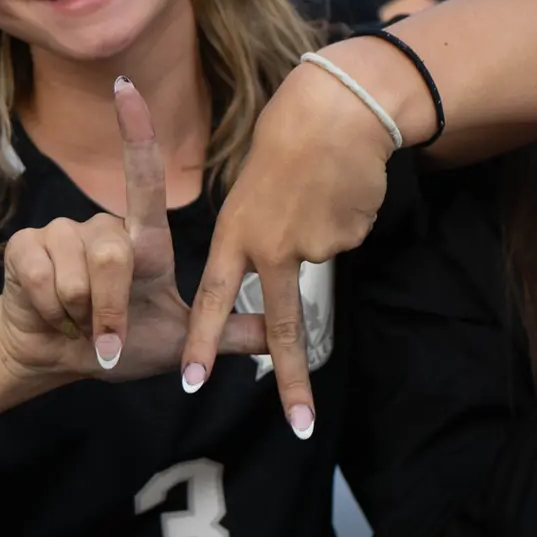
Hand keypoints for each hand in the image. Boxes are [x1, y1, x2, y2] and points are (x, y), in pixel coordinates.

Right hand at [0, 79, 266, 382]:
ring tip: (77, 321)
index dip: (136, 132)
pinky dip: (50, 313)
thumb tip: (279, 332)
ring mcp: (61, 233)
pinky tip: (50, 315)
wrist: (55, 358)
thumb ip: (226, 335)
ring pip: (77, 277)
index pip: (144, 179)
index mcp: (142, 241)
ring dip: (80, 317)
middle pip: (115, 257)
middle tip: (108, 340)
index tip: (127, 87)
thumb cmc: (117, 344)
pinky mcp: (25, 248)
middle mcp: (102, 227)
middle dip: (111, 314)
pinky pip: (42, 280)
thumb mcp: (176, 342)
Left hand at [184, 56, 393, 438]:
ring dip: (325, 226)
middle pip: (284, 323)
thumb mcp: (254, 187)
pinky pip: (347, 237)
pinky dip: (347, 216)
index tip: (187, 382)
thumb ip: (258, 230)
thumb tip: (283, 263)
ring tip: (322, 184)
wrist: (336, 110)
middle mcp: (273, 248)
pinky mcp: (349, 238)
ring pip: (321, 254)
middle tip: (300, 426)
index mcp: (236, 232)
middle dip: (291, 379)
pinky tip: (344, 186)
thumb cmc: (290, 138)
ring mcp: (314, 246)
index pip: (212, 297)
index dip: (200, 341)